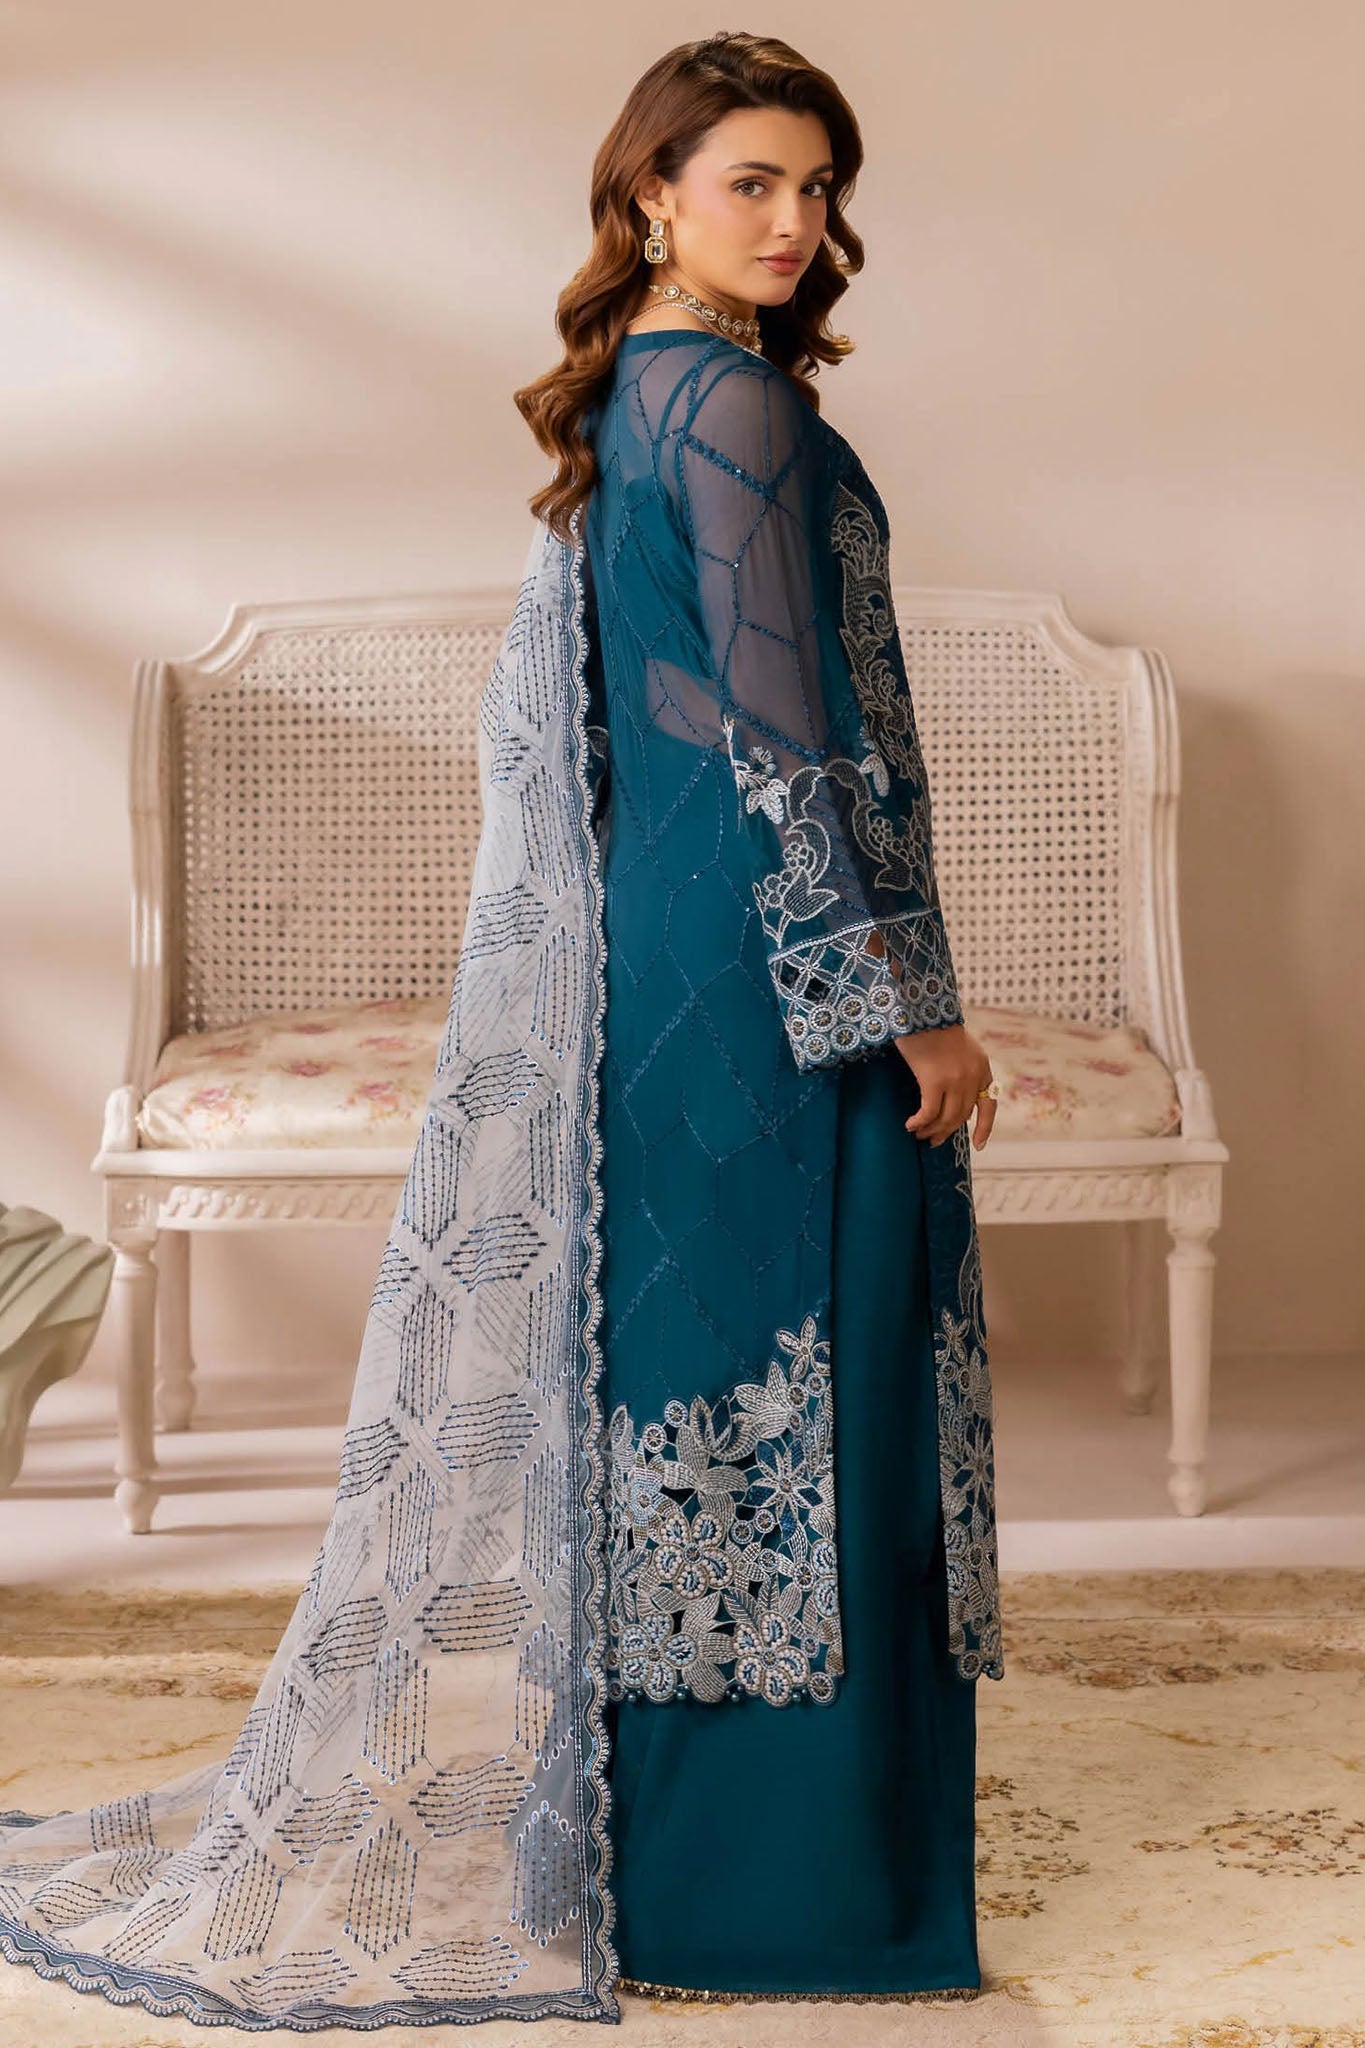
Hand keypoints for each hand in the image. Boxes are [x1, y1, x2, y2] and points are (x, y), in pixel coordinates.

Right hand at [894, 1021, 996, 1149]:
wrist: (922, 1009)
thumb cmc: (933, 1026)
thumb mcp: (960, 1048)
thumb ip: (963, 1069)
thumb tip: (954, 1098)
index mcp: (982, 1068)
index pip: (989, 1105)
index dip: (985, 1128)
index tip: (979, 1145)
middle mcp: (972, 1076)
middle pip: (962, 1116)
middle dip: (946, 1131)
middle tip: (932, 1140)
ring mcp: (955, 1080)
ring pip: (946, 1118)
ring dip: (931, 1130)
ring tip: (919, 1134)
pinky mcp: (934, 1081)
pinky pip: (928, 1112)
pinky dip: (919, 1122)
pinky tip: (910, 1125)